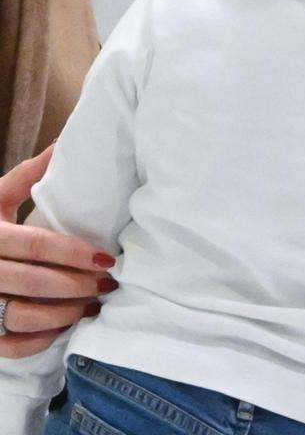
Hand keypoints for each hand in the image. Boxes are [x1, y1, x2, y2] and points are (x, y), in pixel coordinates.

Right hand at [0, 145, 115, 357]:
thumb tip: (62, 144)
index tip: (107, 258)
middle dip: (77, 285)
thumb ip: (25, 175)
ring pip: (22, 317)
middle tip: (108, 284)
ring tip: (92, 304)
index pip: (35, 246)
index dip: (74, 254)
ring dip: (64, 314)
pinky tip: (65, 326)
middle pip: (33, 283)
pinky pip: (10, 345)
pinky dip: (40, 340)